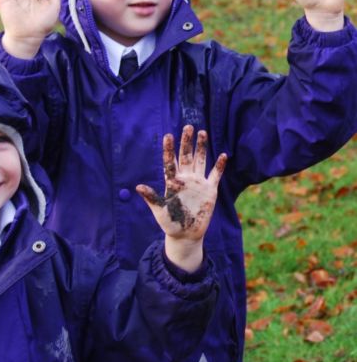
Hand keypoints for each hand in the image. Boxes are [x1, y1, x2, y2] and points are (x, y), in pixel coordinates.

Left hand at [137, 126, 225, 271]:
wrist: (186, 234)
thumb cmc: (170, 223)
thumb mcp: (159, 210)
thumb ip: (151, 198)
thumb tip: (138, 187)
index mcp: (172, 182)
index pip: (170, 161)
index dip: (169, 149)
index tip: (167, 135)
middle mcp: (185, 179)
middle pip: (186, 156)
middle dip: (187, 142)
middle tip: (187, 127)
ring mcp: (198, 183)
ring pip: (200, 160)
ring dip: (202, 147)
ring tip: (202, 132)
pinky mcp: (210, 191)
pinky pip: (215, 175)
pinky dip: (219, 166)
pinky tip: (223, 155)